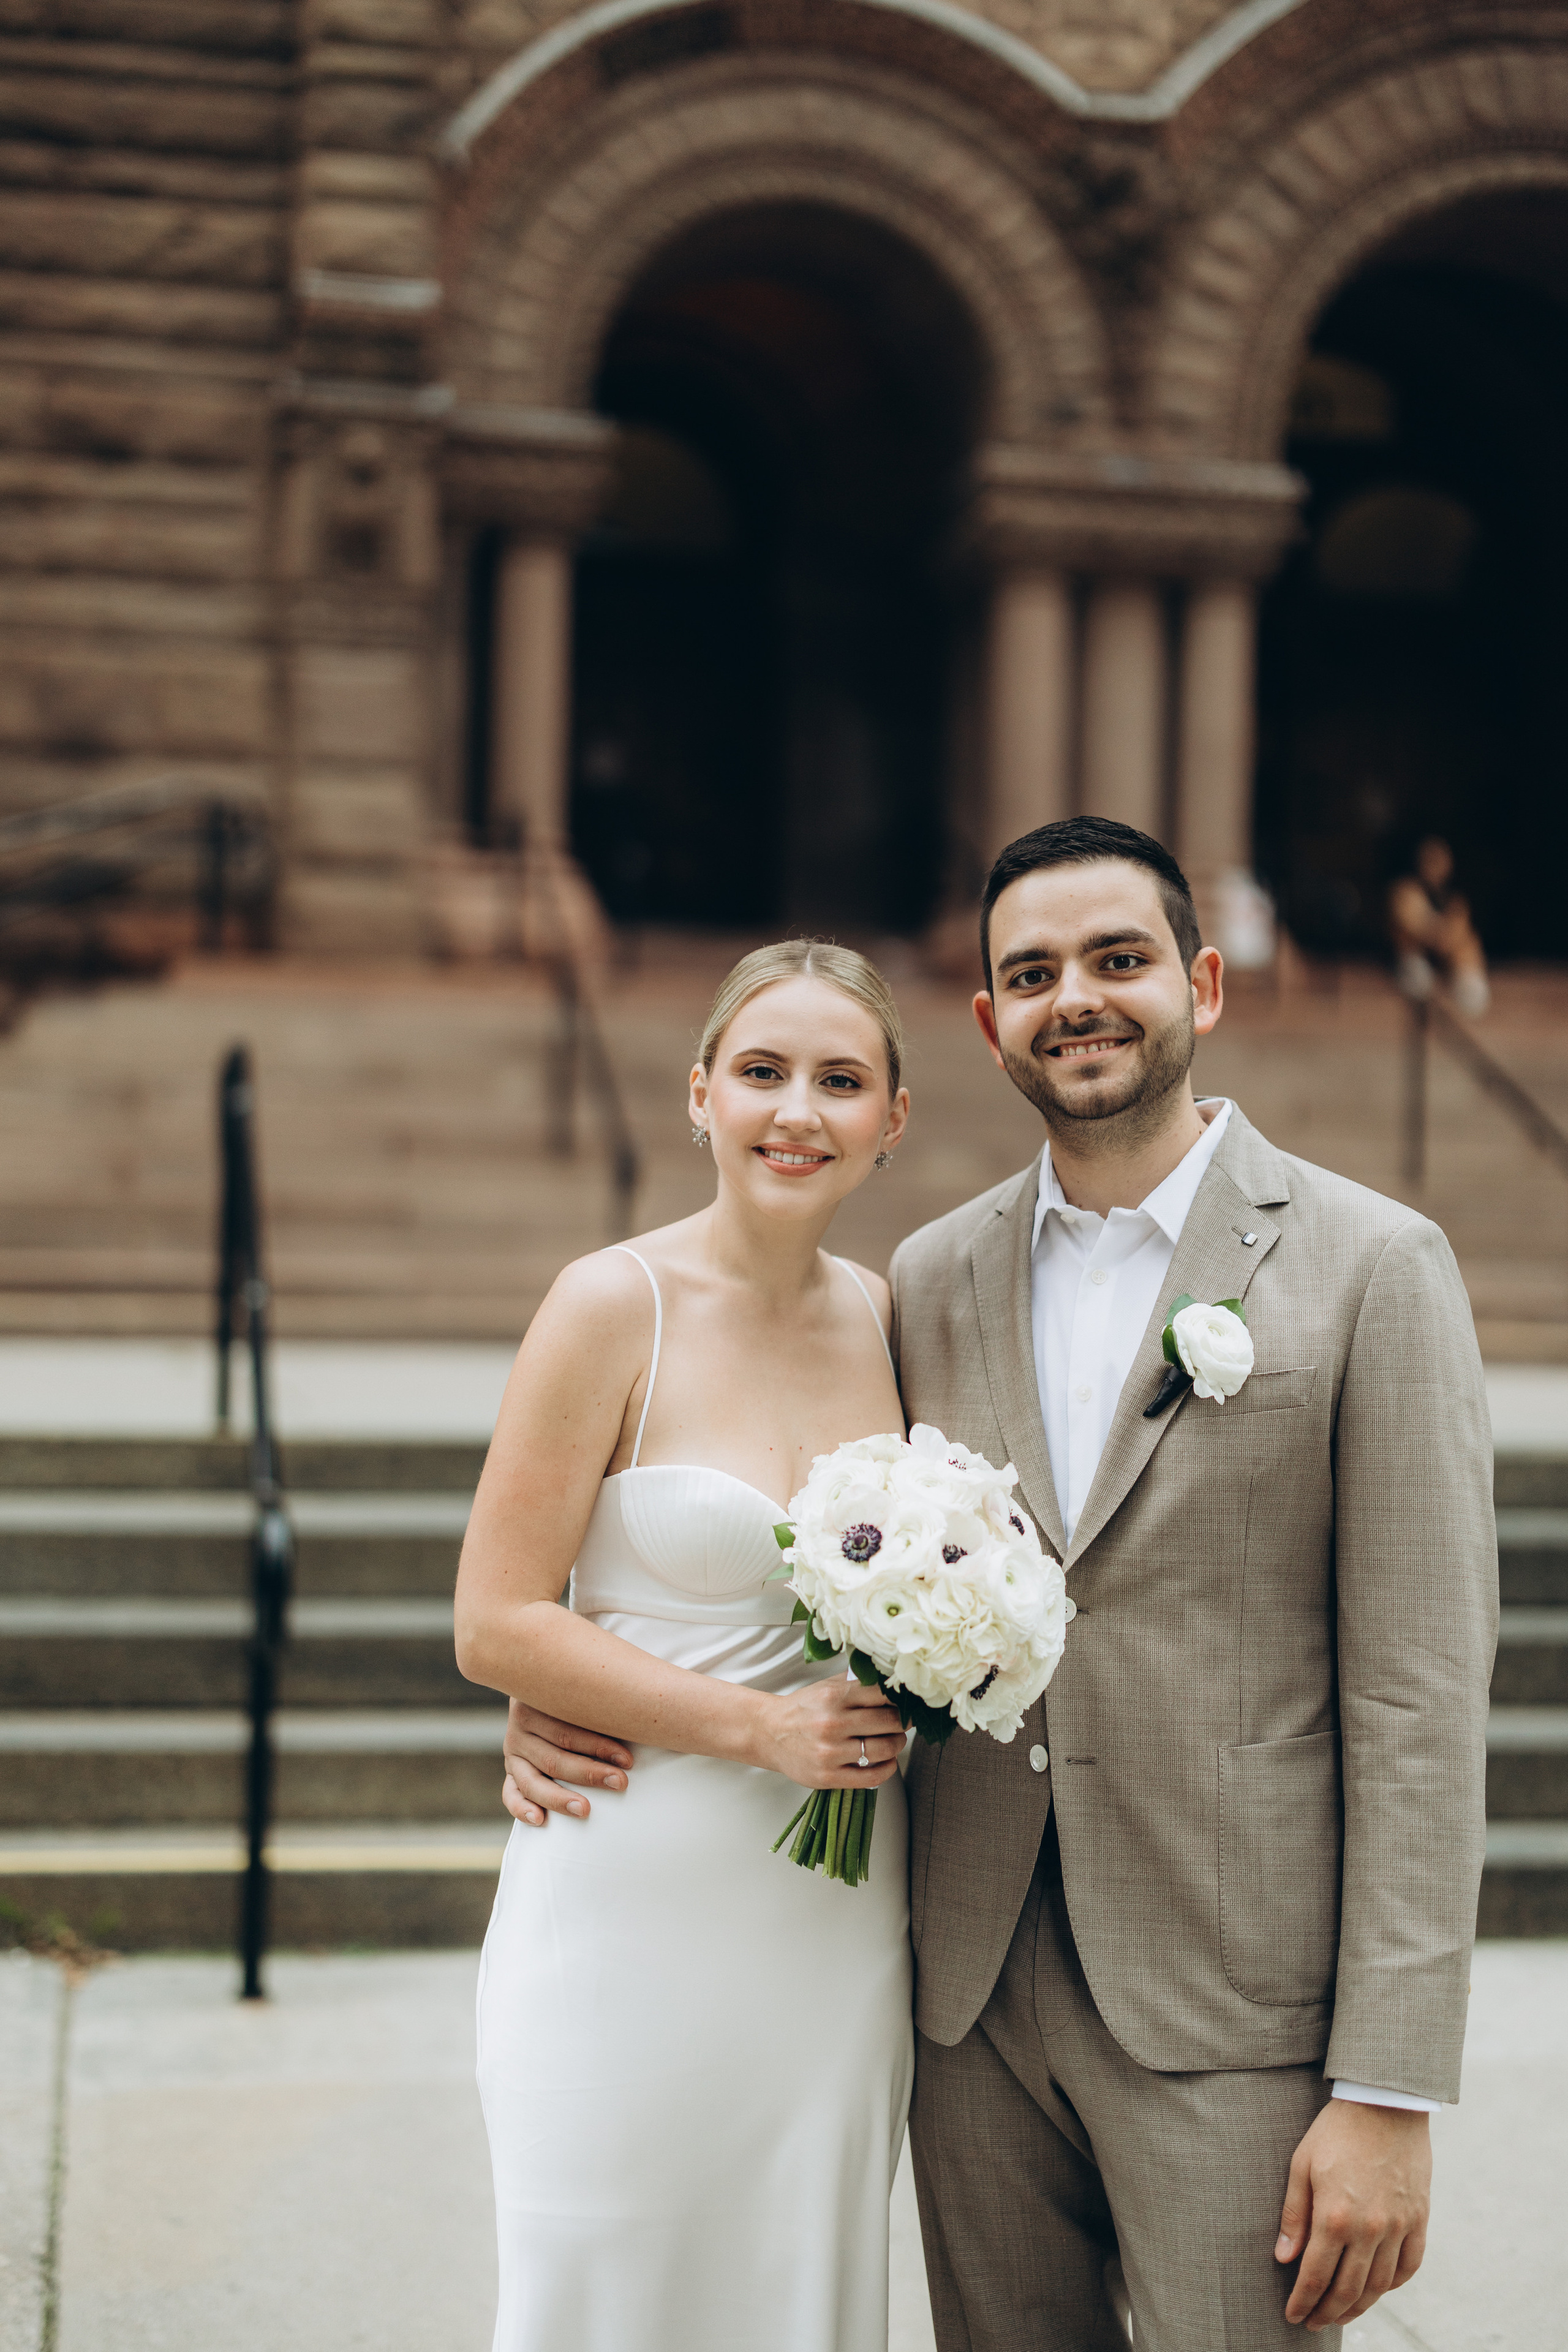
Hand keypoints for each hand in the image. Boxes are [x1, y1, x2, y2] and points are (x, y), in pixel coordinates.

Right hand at [501, 1699, 633, 1826]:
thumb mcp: (587, 1687)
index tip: (628, 1760)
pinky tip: (540, 1821)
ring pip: (532, 1780)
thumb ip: (604, 1695)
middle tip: (619, 1783)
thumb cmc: (582, 1692)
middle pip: (554, 1757)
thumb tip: (647, 1708)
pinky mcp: (511, 1771)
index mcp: (537, 1702)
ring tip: (585, 1810)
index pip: (568, 1729)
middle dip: (589, 1773)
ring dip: (559, 1797)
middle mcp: (521, 1727)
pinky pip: (510, 1793)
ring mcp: (513, 1751)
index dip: (599, 1746)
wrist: (545, 1686)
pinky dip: (521, 1809)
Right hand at [755, 1674, 905, 1790]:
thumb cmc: (803, 1709)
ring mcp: (830, 1752)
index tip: (908, 1701)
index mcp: (834, 1696)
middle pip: (889, 1722)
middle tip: (905, 1721)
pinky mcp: (828, 1776)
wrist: (769, 1733)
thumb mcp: (827, 1687)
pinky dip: (888, 1769)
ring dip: (897, 1744)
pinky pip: (872, 1777)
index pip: (884, 1694)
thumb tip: (894, 1681)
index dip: (902, 1698)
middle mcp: (833, 1723)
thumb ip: (858, 1682)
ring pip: (884, 1749)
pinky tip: (887, 1762)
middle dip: (903, 1722)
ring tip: (895, 1740)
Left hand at [1276, 2099, 1430, 2329]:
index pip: (1315, 2277)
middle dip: (1327, 2313)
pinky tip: (1377, 2290)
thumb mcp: (1301, 2165)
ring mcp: (1398, 2227)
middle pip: (1347, 2290)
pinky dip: (1392, 2285)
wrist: (1385, 2103)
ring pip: (1379, 2286)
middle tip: (1314, 2323)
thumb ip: (1294, 2216)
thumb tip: (1283, 2258)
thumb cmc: (1336, 2131)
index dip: (1303, 2302)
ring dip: (1358, 2307)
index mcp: (1335, 2216)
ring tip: (1340, 2315)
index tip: (1292, 2316)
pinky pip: (1408, 2266)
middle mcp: (1369, 2229)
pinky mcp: (1419, 2219)